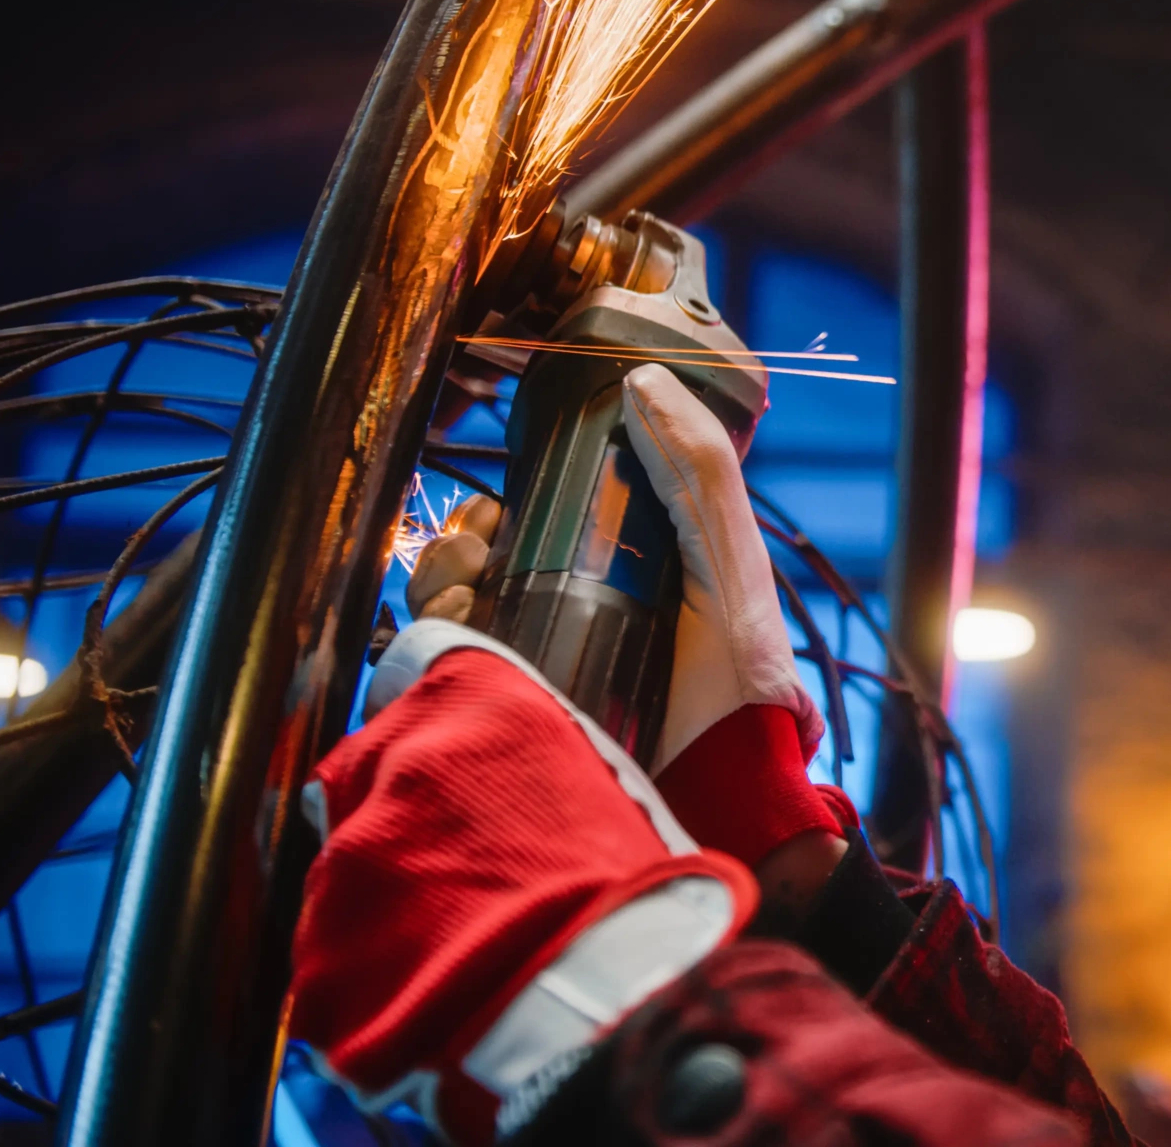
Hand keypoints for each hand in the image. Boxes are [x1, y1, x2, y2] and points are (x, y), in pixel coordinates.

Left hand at [296, 624, 758, 1143]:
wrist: (601, 1007)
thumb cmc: (626, 893)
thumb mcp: (601, 784)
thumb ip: (531, 753)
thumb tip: (511, 763)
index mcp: (472, 702)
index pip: (420, 662)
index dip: (434, 712)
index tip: (445, 742)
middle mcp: (391, 759)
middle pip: (365, 764)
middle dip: (398, 807)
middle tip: (463, 863)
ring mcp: (343, 857)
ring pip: (345, 865)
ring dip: (384, 895)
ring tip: (457, 942)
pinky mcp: (316, 950)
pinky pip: (333, 954)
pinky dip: (370, 970)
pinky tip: (431, 989)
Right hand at [377, 364, 846, 866]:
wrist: (729, 788)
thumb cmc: (743, 685)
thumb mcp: (730, 564)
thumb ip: (699, 474)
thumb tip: (644, 381)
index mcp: (614, 577)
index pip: (534, 521)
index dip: (505, 501)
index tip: (503, 497)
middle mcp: (563, 619)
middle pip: (474, 558)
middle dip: (460, 536)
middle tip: (479, 540)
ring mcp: (530, 668)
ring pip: (443, 605)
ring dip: (438, 576)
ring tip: (466, 581)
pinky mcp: (503, 713)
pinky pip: (431, 668)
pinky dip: (428, 634)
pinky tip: (455, 625)